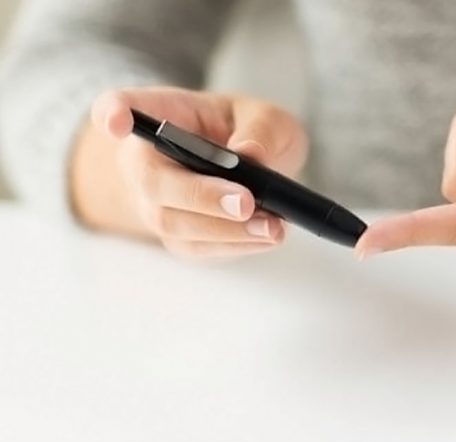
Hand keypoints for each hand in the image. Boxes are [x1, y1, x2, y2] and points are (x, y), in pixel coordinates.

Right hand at [72, 87, 308, 259]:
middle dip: (199, 195)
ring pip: (173, 222)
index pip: (117, 107)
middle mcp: (144, 159)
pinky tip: (266, 237)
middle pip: (151, 181)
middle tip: (245, 202)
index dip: (111, 114)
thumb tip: (250, 155)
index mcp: (158, 113)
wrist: (247, 169)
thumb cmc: (247, 131)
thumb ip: (261, 129)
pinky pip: (196, 247)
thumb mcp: (265, 116)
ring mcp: (154, 202)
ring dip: (224, 229)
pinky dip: (234, 245)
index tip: (116, 121)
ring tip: (271, 226)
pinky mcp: (177, 235)